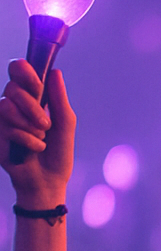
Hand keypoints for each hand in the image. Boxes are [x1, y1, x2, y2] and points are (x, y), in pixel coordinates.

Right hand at [0, 61, 73, 207]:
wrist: (49, 180)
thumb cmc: (59, 151)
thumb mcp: (65, 123)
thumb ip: (59, 99)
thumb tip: (55, 72)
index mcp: (31, 97)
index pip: (18, 70)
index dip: (23, 70)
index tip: (37, 84)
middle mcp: (13, 104)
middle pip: (12, 88)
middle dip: (33, 107)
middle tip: (46, 124)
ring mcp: (1, 119)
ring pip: (6, 106)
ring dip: (30, 125)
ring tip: (41, 138)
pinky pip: (8, 128)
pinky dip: (28, 141)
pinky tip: (34, 150)